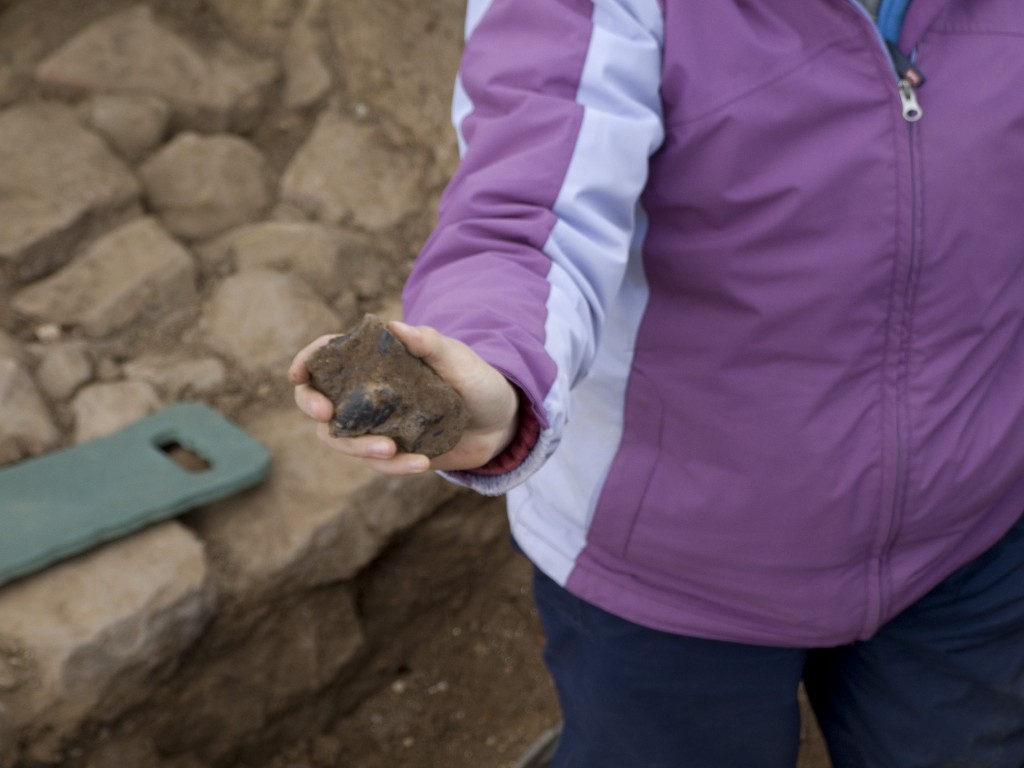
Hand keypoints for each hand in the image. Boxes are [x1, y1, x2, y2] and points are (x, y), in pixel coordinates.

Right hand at [289, 321, 519, 474]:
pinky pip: (377, 464)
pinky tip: (420, 463)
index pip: (328, 356)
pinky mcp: (391, 453)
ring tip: (392, 450)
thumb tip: (395, 327)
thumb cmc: (478, 381)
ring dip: (357, 446)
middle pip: (318, 400)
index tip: (298, 374)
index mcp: (376, 361)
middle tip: (327, 415)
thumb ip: (431, 343)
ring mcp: (376, 425)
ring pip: (342, 438)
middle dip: (312, 407)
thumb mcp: (460, 359)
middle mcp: (367, 393)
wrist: (502, 423)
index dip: (306, 362)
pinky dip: (394, 467)